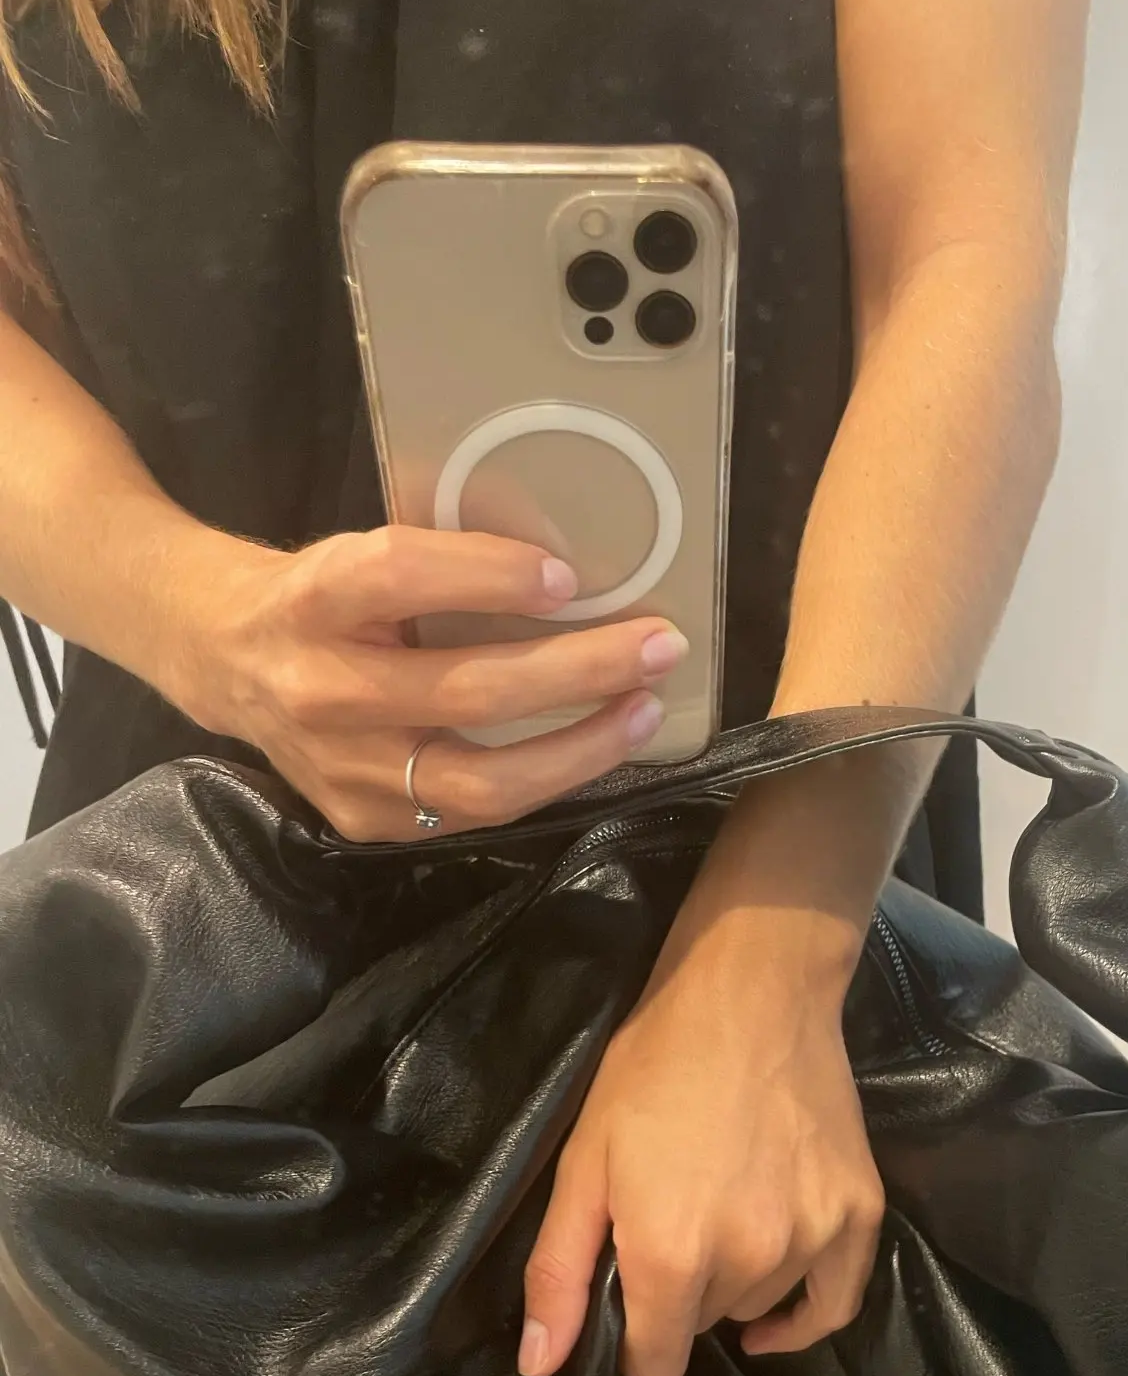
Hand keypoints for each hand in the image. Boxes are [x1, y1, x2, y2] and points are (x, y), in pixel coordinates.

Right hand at [160, 525, 684, 839]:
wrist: (221, 660)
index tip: (566, 576)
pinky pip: (475, 813)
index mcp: (314, 600)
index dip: (486, 576)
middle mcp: (323, 689)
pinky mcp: (365, 820)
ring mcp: (345, 769)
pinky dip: (544, 781)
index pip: (399, 578)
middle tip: (658, 644)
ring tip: (641, 709)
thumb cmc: (316, 596)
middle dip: (577, 671)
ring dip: (579, 748)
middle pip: (466, 691)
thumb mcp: (355, 555)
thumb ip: (437, 562)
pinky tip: (593, 749)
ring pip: (481, 780)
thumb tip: (568, 568)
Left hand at [522, 918, 885, 1375]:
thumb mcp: (584, 1162)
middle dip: (680, 1296)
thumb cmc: (652, 1068)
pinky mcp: (860, 1211)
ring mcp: (814, 1237)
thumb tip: (542, 1367)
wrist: (751, 993)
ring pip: (759, 1304)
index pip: (657, 1364)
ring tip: (717, 1216)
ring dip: (735, 1284)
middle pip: (704, 1327)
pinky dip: (803, 1318)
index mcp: (673, 1255)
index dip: (633, 1344)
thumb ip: (560, 1272)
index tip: (627, 1297)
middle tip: (669, 1223)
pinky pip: (837, 1301)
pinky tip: (775, 1316)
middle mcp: (751, 1260)